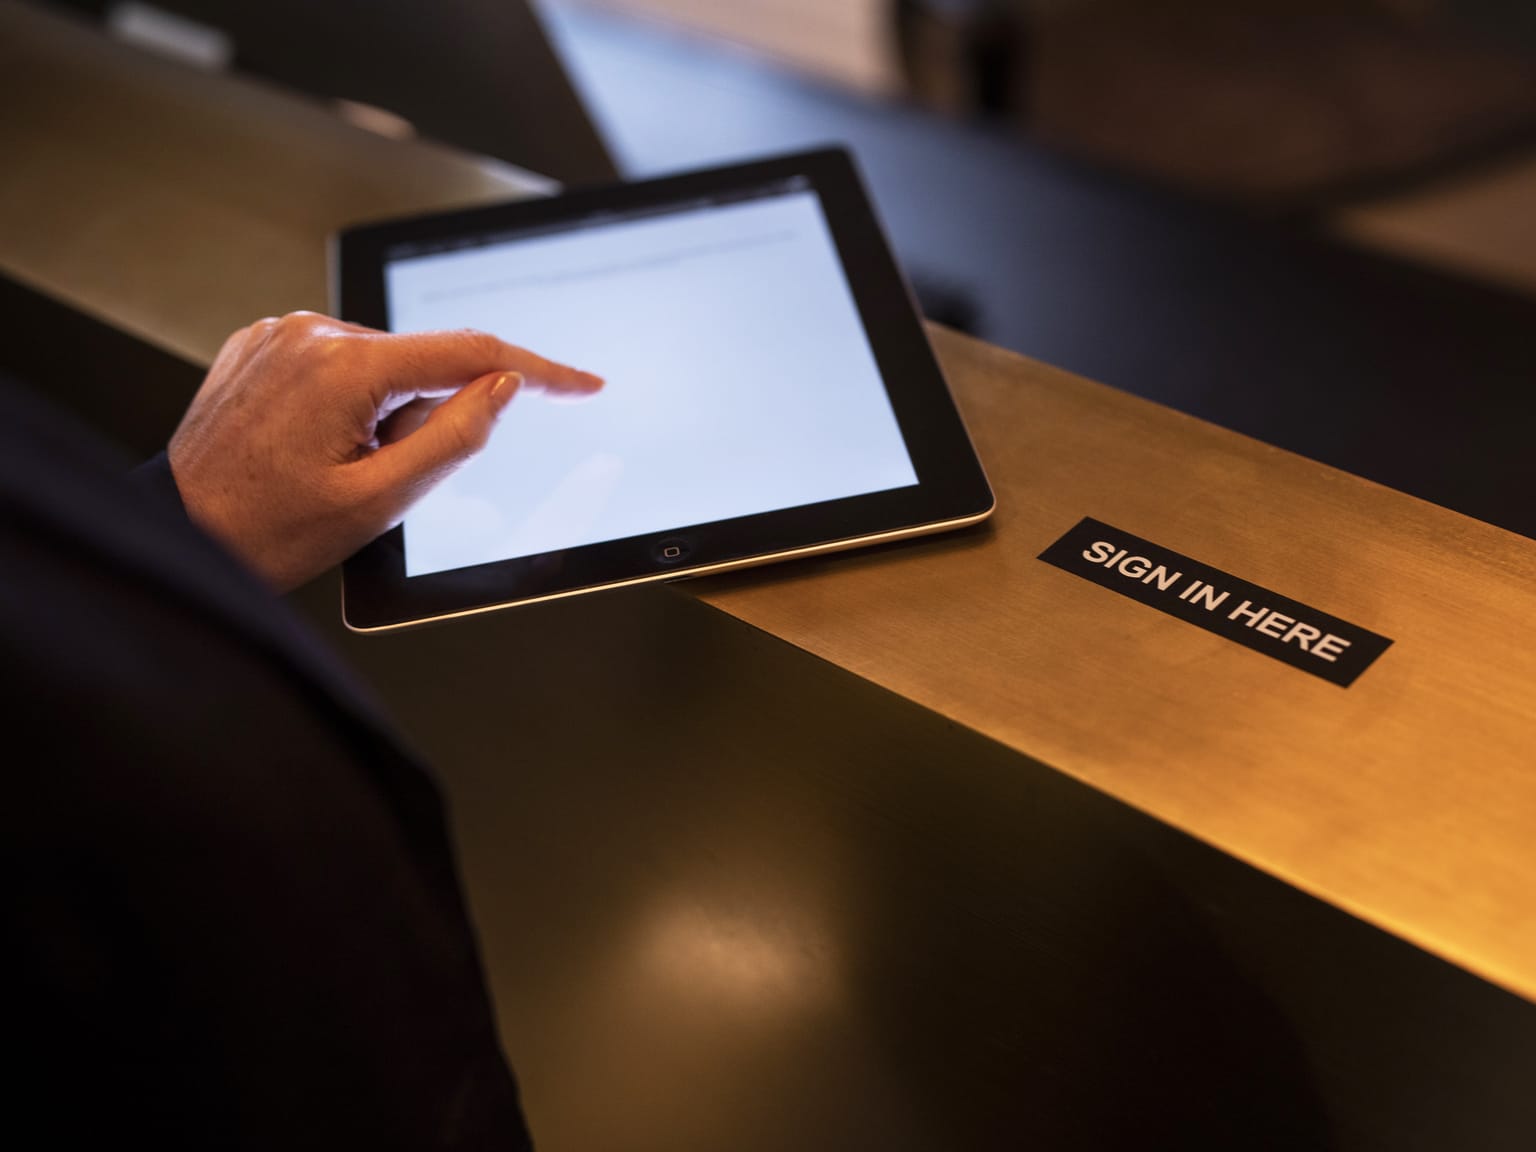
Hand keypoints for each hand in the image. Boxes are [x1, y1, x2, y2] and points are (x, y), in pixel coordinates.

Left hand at [168, 311, 603, 591]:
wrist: (182, 532)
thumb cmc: (267, 530)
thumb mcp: (380, 499)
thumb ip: (453, 436)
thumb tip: (502, 386)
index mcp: (344, 365)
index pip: (471, 354)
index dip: (540, 371)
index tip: (582, 383)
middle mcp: (310, 332)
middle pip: (422, 365)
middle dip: (424, 418)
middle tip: (377, 476)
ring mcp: (280, 333)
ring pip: (382, 366)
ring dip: (383, 413)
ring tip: (332, 466)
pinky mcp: (261, 344)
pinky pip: (339, 364)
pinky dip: (349, 402)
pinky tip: (312, 444)